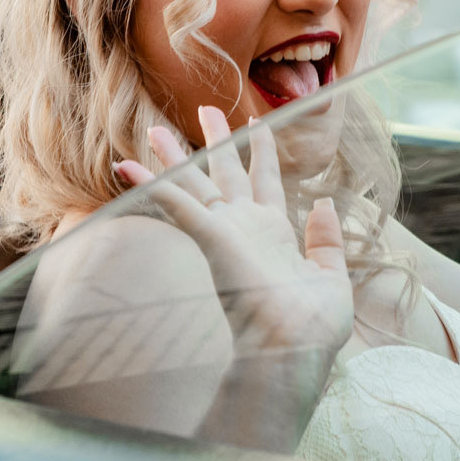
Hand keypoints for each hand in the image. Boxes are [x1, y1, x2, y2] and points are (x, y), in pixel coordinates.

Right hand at [115, 106, 351, 365]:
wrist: (293, 350)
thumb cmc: (313, 327)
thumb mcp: (331, 276)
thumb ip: (326, 240)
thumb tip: (323, 202)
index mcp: (276, 235)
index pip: (266, 183)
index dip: (261, 153)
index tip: (257, 127)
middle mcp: (247, 229)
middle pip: (226, 174)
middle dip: (216, 141)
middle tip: (206, 110)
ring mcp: (227, 232)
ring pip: (195, 182)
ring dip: (176, 155)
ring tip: (157, 128)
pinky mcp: (211, 238)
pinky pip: (177, 204)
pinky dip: (153, 183)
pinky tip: (128, 165)